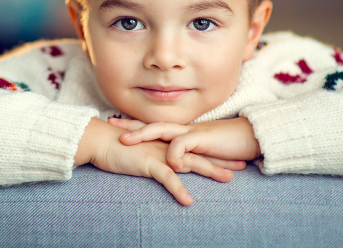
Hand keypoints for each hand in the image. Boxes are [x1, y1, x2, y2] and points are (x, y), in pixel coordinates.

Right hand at [75, 118, 236, 205]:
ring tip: (228, 179)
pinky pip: (166, 177)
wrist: (100, 140)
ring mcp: (158, 153)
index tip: (230, 157)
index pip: (193, 149)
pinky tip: (189, 201)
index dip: (213, 153)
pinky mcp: (147, 163)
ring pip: (188, 163)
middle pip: (197, 154)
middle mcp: (166, 147)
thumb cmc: (119, 147)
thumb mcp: (142, 152)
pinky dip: (178, 189)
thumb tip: (166, 165)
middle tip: (242, 165)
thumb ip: (155, 156)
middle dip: (220, 160)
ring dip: (208, 171)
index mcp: (165, 144)